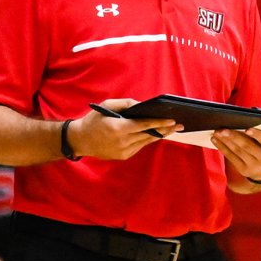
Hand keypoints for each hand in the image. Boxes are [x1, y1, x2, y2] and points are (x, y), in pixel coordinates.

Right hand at [66, 99, 180, 160]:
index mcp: (118, 128)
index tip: (172, 120)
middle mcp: (122, 141)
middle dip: (164, 129)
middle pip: (148, 135)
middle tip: (179, 125)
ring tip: (171, 129)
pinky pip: (139, 146)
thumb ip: (125, 104)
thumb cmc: (94, 119)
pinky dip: (147, 139)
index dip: (159, 123)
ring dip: (158, 135)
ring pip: (146, 142)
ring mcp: (123, 151)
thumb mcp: (107, 105)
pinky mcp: (123, 156)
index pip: (144, 125)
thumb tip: (142, 105)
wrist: (81, 140)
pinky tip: (156, 134)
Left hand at [213, 127, 260, 190]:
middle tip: (223, 129)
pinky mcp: (244, 170)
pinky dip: (222, 148)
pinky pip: (231, 157)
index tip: (247, 128)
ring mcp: (254, 165)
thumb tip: (252, 112)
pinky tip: (215, 139)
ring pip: (238, 151)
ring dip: (225, 141)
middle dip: (235, 137)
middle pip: (248, 146)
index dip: (257, 134)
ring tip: (217, 132)